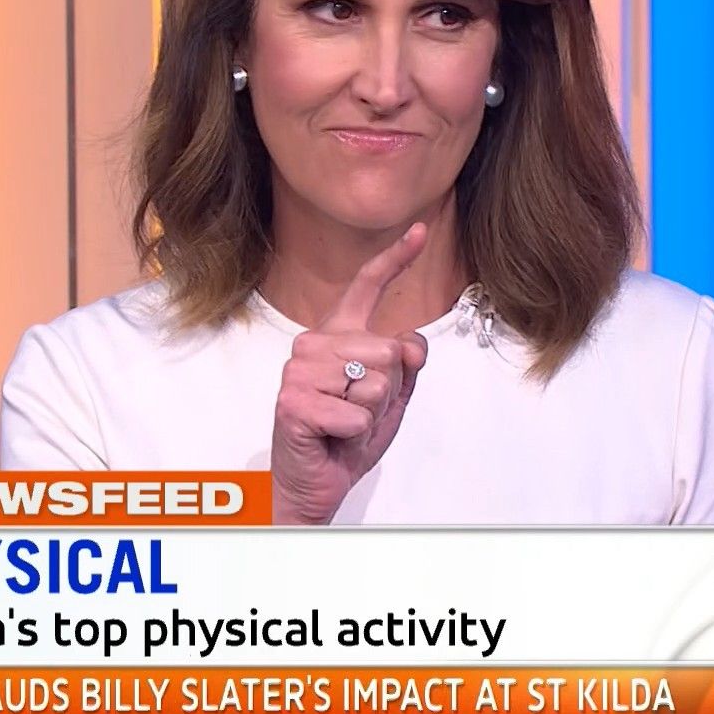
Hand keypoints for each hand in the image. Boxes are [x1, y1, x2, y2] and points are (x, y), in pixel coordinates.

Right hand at [269, 223, 430, 525]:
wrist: (316, 483)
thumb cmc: (347, 438)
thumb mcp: (391, 399)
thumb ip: (406, 366)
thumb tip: (410, 343)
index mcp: (338, 336)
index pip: (367, 287)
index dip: (396, 258)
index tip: (419, 230)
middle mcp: (313, 344)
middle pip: (388, 351)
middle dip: (387, 392)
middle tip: (358, 413)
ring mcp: (299, 370)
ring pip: (375, 383)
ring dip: (370, 416)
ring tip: (343, 425)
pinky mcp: (293, 401)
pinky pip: (355, 414)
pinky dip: (354, 434)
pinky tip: (331, 437)